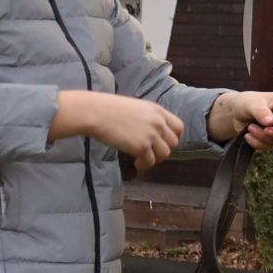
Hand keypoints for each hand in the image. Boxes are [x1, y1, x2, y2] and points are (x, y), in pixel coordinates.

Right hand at [52, 89, 182, 168]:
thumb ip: (147, 118)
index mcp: (157, 110)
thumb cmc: (107, 108)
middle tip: (151, 153)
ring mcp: (151, 135)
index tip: (164, 142)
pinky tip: (137, 164)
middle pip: (173, 142)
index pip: (178, 127)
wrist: (94, 112)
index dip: (173, 137)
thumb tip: (151, 131)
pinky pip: (150, 161)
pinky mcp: (141, 146)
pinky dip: (145, 165)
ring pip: (164, 154)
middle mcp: (158, 122)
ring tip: (142, 159)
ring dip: (154, 158)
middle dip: (163, 149)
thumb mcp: (135, 107)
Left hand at [210, 90, 272, 150]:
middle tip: (264, 129)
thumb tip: (270, 122)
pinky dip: (257, 142)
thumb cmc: (247, 102)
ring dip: (262, 136)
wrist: (234, 113)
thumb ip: (261, 112)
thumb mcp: (252, 104)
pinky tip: (248, 135)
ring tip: (250, 127)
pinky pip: (268, 146)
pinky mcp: (271, 139)